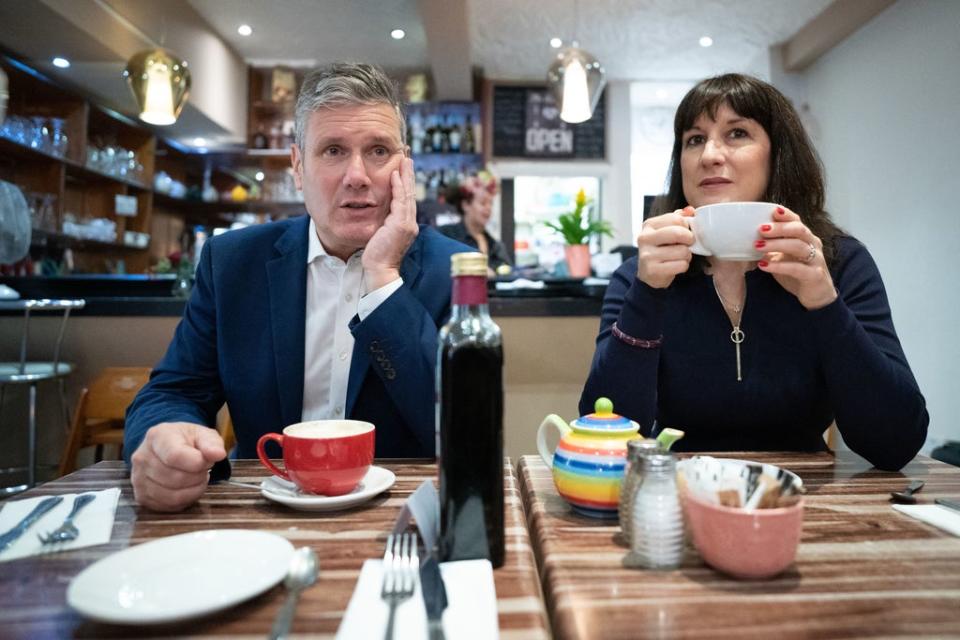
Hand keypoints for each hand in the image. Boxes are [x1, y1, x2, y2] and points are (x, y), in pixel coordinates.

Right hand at [130, 422, 225, 511]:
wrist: (168, 448)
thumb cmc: (186, 441)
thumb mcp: (203, 435)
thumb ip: (212, 443)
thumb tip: (218, 454)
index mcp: (157, 436)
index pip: (175, 456)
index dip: (197, 463)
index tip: (207, 461)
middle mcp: (142, 457)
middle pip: (175, 478)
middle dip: (198, 476)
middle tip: (203, 469)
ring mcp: (138, 479)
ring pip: (172, 496)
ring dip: (192, 490)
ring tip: (196, 477)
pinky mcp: (142, 496)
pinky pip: (168, 506)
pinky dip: (184, 500)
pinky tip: (187, 488)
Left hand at [361, 156, 418, 290]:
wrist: (379, 271)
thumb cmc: (377, 257)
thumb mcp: (381, 236)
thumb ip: (384, 223)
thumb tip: (379, 214)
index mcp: (406, 225)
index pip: (406, 199)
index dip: (406, 182)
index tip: (403, 167)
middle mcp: (410, 223)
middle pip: (411, 193)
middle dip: (409, 174)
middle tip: (407, 156)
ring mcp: (407, 224)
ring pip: (408, 194)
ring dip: (406, 175)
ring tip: (404, 159)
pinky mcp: (401, 225)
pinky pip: (400, 201)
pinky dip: (398, 187)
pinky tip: (395, 175)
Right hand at [636, 207, 695, 288]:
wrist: (648, 274)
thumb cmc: (661, 249)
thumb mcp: (667, 230)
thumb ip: (679, 218)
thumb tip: (690, 210)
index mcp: (649, 225)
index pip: (677, 218)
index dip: (687, 226)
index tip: (685, 233)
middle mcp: (645, 238)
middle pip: (678, 233)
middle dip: (689, 239)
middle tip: (688, 244)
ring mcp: (647, 255)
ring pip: (683, 251)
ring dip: (687, 255)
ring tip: (679, 257)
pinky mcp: (652, 270)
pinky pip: (681, 265)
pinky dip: (683, 266)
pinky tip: (675, 266)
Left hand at [756, 206, 837, 309]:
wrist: (817, 296)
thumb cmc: (797, 273)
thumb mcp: (782, 257)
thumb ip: (771, 248)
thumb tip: (747, 239)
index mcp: (806, 238)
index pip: (797, 221)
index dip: (786, 214)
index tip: (772, 210)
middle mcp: (813, 245)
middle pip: (799, 230)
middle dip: (779, 228)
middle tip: (760, 229)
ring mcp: (816, 260)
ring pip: (798, 246)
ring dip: (776, 245)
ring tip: (757, 246)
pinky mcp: (815, 275)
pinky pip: (797, 268)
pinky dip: (779, 266)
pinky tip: (764, 265)